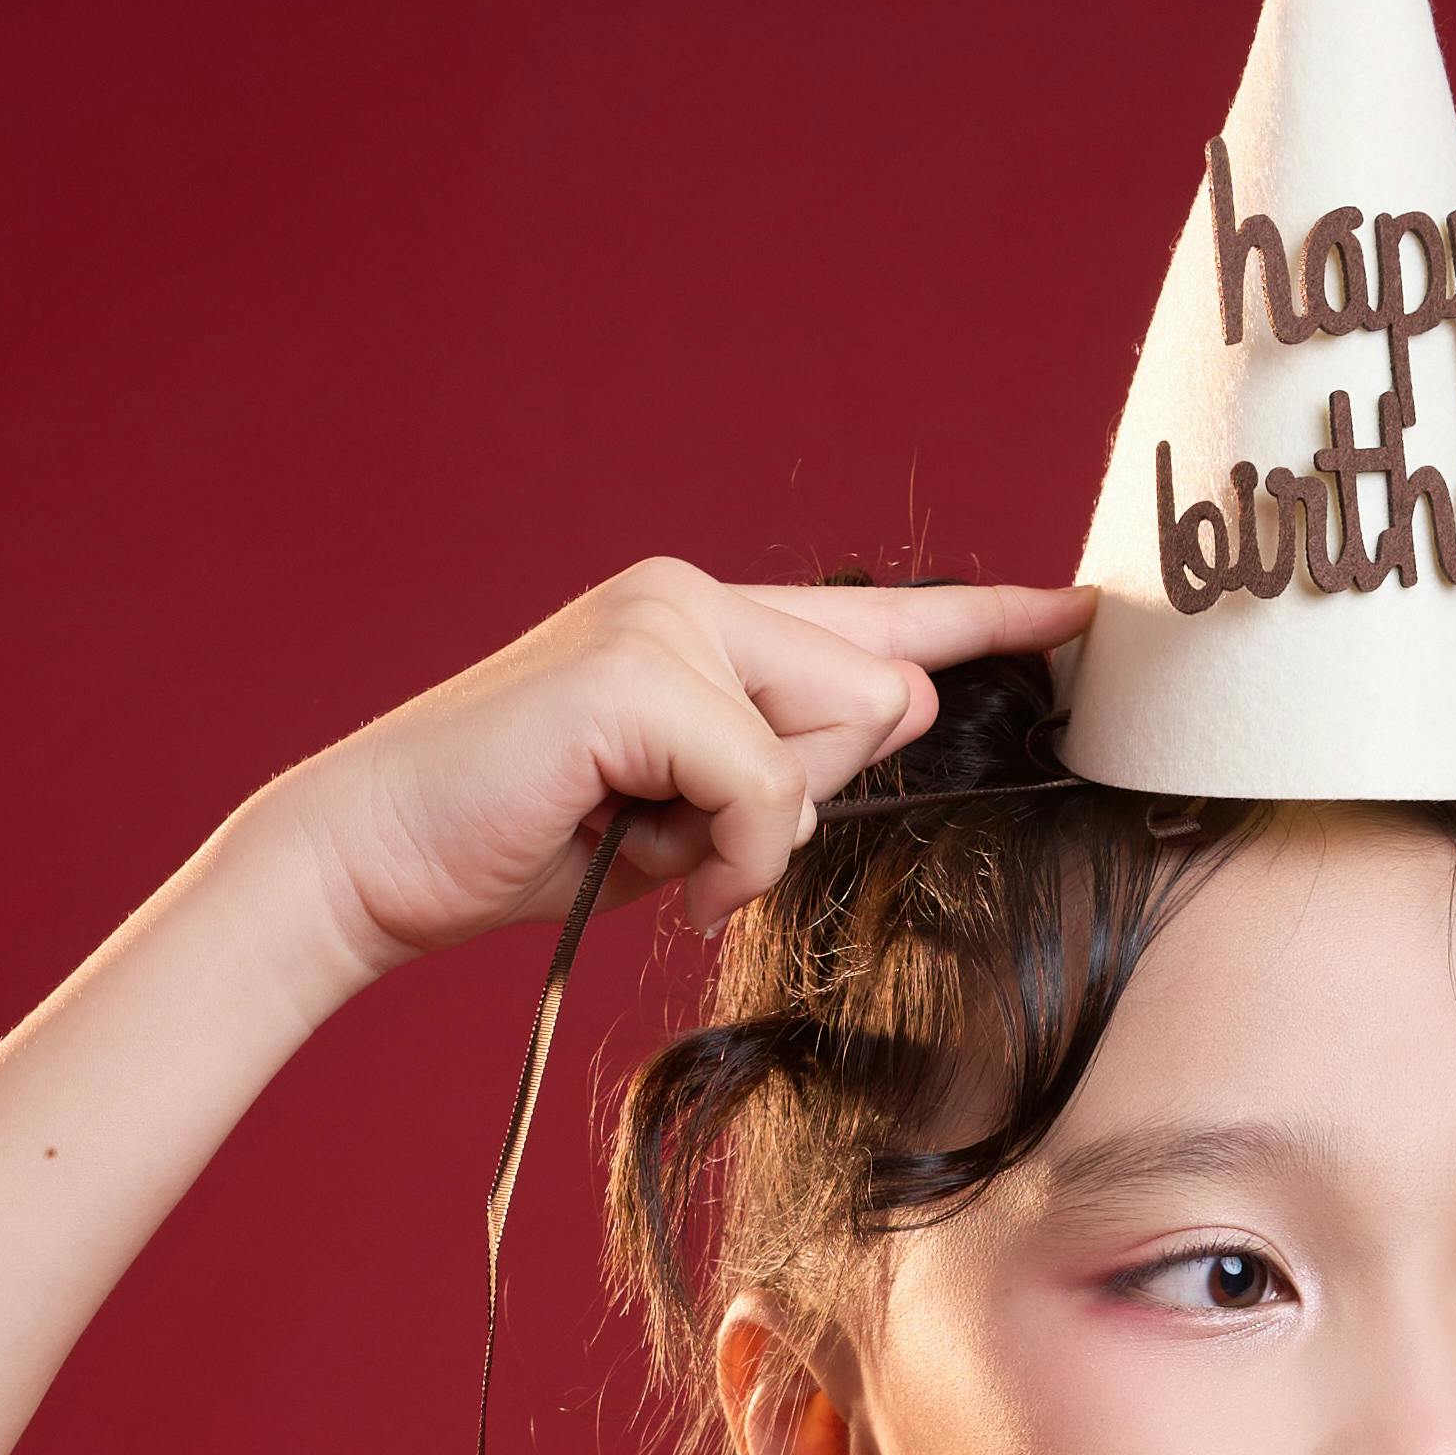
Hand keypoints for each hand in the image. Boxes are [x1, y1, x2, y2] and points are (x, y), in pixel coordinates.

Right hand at [264, 559, 1095, 981]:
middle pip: (872, 699)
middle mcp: (688, 594)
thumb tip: (903, 706)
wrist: (377, 858)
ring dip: (754, 833)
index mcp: (703, 619)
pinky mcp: (639, 673)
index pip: (874, 618)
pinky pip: (769, 787)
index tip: (1078, 610)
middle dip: (803, 800)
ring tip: (647, 842)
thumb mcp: (683, 815)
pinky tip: (648, 860)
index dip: (983, 618)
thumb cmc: (525, 841)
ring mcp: (662, 620)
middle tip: (682, 838)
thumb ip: (786, 767)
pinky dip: (726, 851)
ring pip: (827, 741)